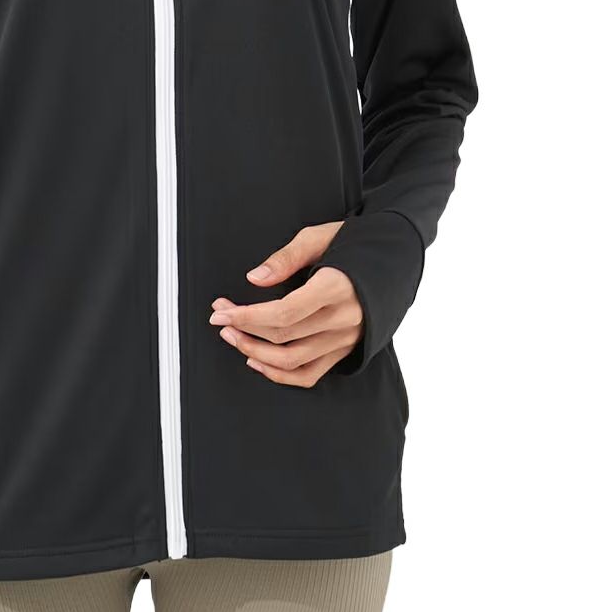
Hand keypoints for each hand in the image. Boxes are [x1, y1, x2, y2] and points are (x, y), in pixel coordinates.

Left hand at [210, 222, 363, 387]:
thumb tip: (255, 278)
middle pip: (283, 336)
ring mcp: (346, 338)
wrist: (392, 260)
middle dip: (244, 329)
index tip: (219, 311)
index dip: (247, 315)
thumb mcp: (318, 236)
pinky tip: (257, 362)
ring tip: (232, 337)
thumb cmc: (354, 243)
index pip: (284, 313)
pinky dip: (280, 375)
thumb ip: (285, 258)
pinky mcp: (345, 350)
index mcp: (336, 287)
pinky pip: (310, 374)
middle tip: (220, 317)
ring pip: (292, 360)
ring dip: (255, 352)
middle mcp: (343, 318)